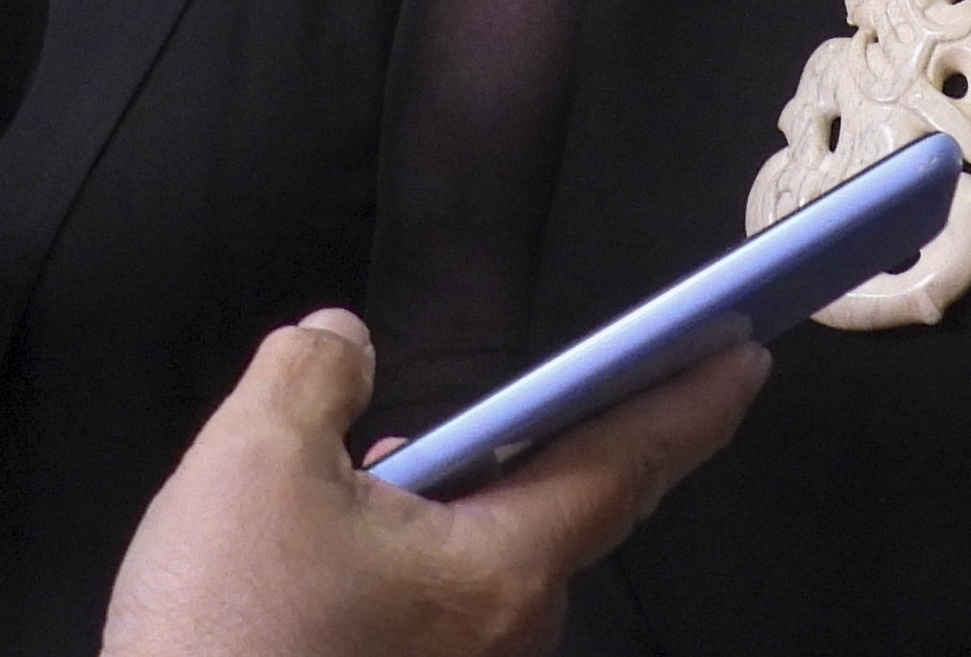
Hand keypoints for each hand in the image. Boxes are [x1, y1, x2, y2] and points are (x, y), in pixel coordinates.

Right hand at [99, 310, 763, 656]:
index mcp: (496, 570)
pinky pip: (446, 605)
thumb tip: (340, 343)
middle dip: (564, 438)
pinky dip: (424, 551)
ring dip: (468, 499)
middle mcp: (500, 635)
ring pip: (494, 562)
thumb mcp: (255, 460)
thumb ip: (311, 375)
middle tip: (584, 381)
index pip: (624, 464)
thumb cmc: (227, 638)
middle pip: (563, 512)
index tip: (743, 361)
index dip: (687, 403)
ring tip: (394, 456)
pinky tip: (351, 533)